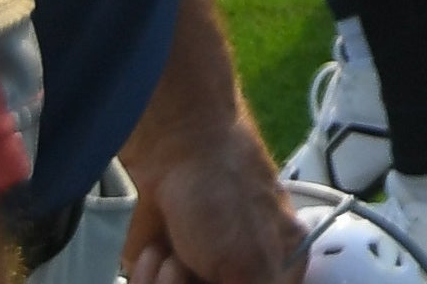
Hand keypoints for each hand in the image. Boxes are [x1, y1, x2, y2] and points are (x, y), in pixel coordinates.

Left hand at [120, 121, 299, 283]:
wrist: (174, 154)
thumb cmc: (226, 198)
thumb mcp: (253, 261)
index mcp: (280, 274)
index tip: (223, 280)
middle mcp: (240, 278)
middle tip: (196, 265)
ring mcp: (198, 276)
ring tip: (174, 256)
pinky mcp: (160, 274)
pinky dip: (146, 278)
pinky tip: (156, 253)